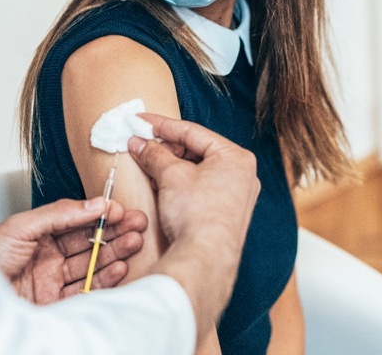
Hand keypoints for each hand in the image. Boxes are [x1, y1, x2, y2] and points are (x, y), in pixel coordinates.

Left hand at [0, 198, 146, 303]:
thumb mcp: (21, 226)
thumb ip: (59, 213)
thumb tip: (94, 203)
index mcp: (38, 234)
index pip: (76, 221)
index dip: (99, 215)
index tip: (119, 210)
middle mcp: (47, 256)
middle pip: (88, 242)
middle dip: (115, 231)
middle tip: (138, 223)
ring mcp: (52, 280)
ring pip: (92, 264)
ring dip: (115, 252)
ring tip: (135, 241)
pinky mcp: (55, 304)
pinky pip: (86, 291)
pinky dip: (105, 279)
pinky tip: (120, 267)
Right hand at [129, 114, 259, 341]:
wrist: (204, 260)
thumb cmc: (196, 214)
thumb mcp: (170, 175)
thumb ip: (154, 154)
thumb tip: (139, 143)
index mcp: (236, 156)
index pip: (193, 132)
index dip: (162, 125)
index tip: (141, 121)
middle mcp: (242, 174)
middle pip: (197, 151)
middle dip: (166, 149)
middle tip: (141, 145)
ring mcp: (237, 196)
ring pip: (199, 171)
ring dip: (172, 167)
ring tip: (148, 164)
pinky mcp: (228, 215)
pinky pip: (202, 189)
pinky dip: (181, 184)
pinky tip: (162, 186)